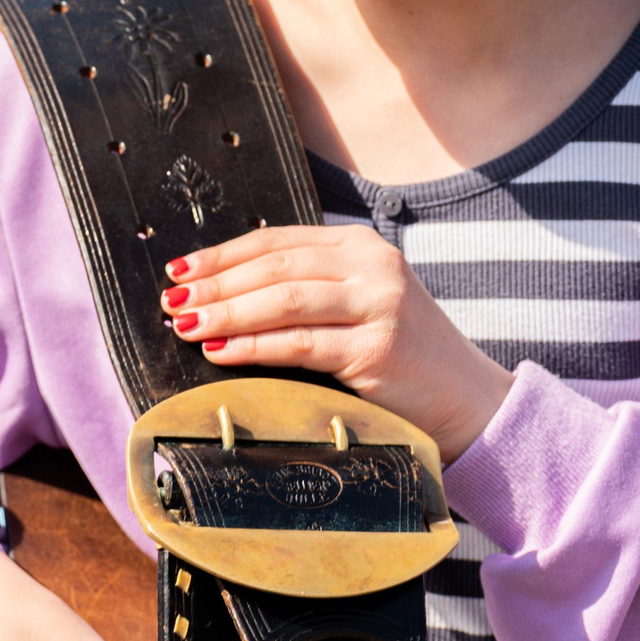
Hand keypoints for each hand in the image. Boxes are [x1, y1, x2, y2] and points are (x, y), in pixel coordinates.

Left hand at [160, 224, 513, 461]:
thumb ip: (310, 291)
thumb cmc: (402, 358)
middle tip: (172, 300)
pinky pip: (299, 343)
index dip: (224, 255)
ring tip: (187, 325)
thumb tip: (227, 298)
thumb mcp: (359, 306)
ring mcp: (378, 305)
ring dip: (226, 312)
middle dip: (215, 284)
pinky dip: (253, 346)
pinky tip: (221, 351)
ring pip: (283, 299)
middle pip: (275, 266)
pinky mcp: (377, 348)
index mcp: (361, 247)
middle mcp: (372, 266)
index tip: (181, 268)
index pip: (277, 240)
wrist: (467, 400)